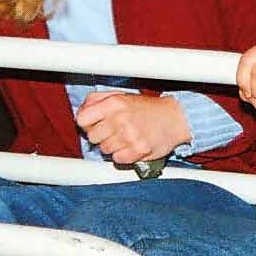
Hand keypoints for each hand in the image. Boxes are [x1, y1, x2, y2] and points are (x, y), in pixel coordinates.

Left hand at [75, 93, 190, 164]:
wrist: (175, 118)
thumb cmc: (146, 108)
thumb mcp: (121, 95)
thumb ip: (97, 100)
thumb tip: (80, 112)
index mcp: (114, 102)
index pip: (82, 118)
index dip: (86, 123)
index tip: (93, 124)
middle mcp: (120, 118)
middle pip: (92, 137)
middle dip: (100, 135)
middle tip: (112, 131)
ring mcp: (130, 135)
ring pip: (104, 150)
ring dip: (112, 146)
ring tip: (125, 137)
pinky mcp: (139, 150)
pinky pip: (117, 160)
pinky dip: (122, 155)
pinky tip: (130, 146)